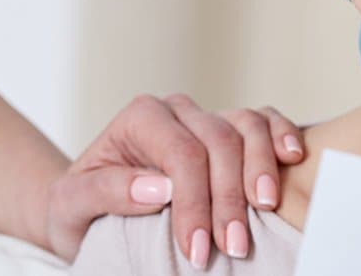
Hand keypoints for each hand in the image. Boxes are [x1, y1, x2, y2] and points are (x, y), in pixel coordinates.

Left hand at [45, 94, 304, 266]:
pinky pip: (264, 122)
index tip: (197, 249)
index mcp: (139, 118)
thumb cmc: (79, 208)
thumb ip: (106, 191)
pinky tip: (290, 158)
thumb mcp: (70, 205)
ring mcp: (207, 117)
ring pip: (247, 126)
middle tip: (233, 248)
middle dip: (229, 198)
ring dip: (260, 169)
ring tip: (266, 210)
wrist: (89, 207)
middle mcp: (176, 110)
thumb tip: (159, 189)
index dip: (195, 201)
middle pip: (218, 142)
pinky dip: (281, 135)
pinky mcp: (231, 131)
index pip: (180, 154)